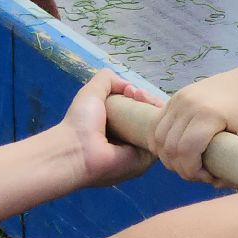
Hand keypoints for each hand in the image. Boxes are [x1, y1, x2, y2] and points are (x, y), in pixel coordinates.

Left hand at [62, 71, 156, 188]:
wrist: (77, 150)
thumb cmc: (80, 123)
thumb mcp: (91, 92)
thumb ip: (107, 80)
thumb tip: (130, 86)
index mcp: (117, 126)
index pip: (139, 108)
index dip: (141, 96)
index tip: (134, 91)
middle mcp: (130, 137)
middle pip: (151, 115)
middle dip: (150, 100)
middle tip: (140, 95)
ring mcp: (140, 148)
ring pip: (158, 124)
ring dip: (155, 107)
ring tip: (144, 100)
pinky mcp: (148, 158)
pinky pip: (160, 137)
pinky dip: (160, 122)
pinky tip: (152, 111)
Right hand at [151, 67, 237, 184]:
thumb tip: (218, 187)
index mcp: (210, 114)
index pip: (185, 151)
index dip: (191, 172)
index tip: (207, 177)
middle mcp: (189, 103)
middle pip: (169, 147)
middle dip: (180, 168)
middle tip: (198, 174)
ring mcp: (180, 97)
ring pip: (159, 137)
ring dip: (168, 157)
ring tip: (187, 164)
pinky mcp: (176, 96)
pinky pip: (157, 124)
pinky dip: (161, 142)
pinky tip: (176, 151)